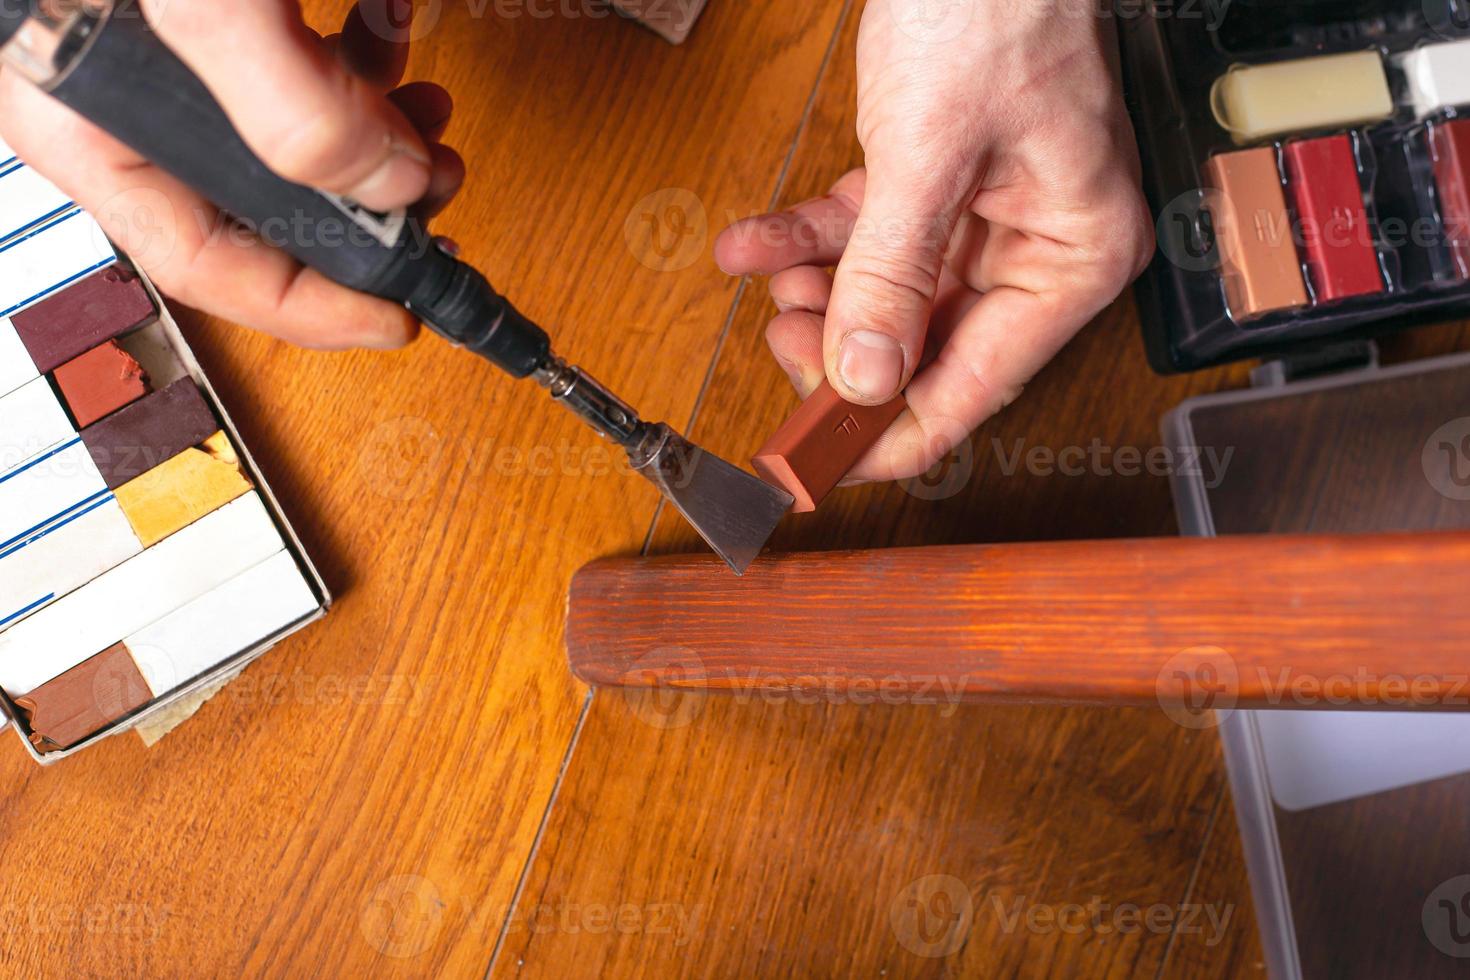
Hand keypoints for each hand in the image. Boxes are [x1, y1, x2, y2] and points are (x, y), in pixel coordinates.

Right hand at [0, 0, 463, 349]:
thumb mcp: (207, 4)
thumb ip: (295, 108)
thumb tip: (388, 186)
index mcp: (89, 118)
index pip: (205, 260)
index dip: (311, 306)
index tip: (402, 318)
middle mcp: (124, 92)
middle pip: (254, 202)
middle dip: (360, 209)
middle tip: (438, 194)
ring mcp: (170, 46)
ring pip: (281, 130)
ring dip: (369, 133)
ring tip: (431, 118)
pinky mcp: (214, 6)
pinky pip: (288, 52)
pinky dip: (352, 54)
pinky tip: (389, 30)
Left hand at [715, 0, 1153, 480]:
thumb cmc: (992, 4)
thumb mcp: (930, 151)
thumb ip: (892, 273)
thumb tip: (865, 378)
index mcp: (1073, 253)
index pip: (979, 383)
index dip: (896, 433)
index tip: (824, 465)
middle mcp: (1036, 245)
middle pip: (929, 346)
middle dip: (842, 351)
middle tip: (782, 348)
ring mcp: (985, 217)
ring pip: (888, 297)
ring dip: (818, 297)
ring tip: (768, 282)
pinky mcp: (937, 185)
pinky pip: (867, 237)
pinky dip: (809, 241)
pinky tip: (755, 243)